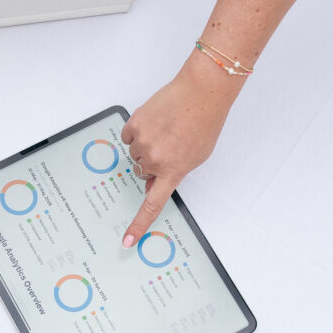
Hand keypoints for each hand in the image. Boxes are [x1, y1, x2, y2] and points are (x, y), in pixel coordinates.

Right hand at [120, 57, 241, 246]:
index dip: (138, 225)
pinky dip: (137, 131)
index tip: (128, 240)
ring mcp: (143, 141)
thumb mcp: (197, 156)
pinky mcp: (134, 124)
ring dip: (144, 146)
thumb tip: (151, 182)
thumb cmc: (204, 122)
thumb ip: (174, 173)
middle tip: (166, 147)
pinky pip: (128, 135)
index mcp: (173, 171)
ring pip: (134, 153)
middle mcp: (155, 159)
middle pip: (142, 171)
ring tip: (164, 130)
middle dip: (151, 164)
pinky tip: (154, 122)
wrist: (201, 92)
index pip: (152, 205)